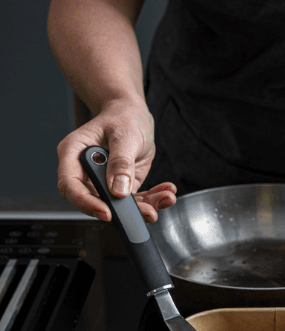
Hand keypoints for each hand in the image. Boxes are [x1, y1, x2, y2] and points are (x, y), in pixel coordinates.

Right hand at [56, 99, 175, 221]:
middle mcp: (86, 171)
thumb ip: (121, 162)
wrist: (134, 115)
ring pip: (119, 205)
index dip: (85, 202)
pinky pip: (135, 199)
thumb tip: (118, 190)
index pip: (70, 185)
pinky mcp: (122, 186)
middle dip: (123, 211)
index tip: (106, 212)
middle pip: (96, 200)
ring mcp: (104, 181)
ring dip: (144, 207)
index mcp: (74, 154)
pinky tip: (166, 193)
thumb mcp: (124, 135)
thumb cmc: (123, 117)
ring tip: (165, 199)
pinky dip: (152, 199)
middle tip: (148, 212)